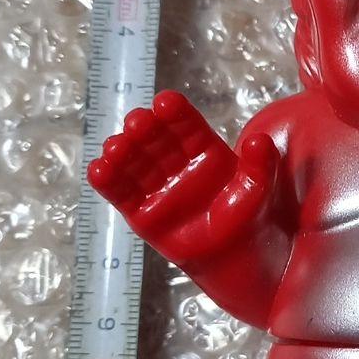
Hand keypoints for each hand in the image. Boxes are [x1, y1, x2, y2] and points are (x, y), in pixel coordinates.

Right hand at [87, 90, 278, 264]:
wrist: (235, 257)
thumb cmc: (248, 218)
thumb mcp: (259, 187)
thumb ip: (260, 164)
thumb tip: (259, 139)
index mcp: (204, 152)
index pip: (187, 128)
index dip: (176, 114)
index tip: (166, 101)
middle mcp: (177, 165)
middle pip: (156, 142)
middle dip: (145, 130)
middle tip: (138, 121)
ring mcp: (158, 188)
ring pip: (135, 164)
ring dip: (122, 153)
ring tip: (115, 147)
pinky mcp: (142, 214)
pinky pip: (122, 195)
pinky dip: (109, 182)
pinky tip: (98, 170)